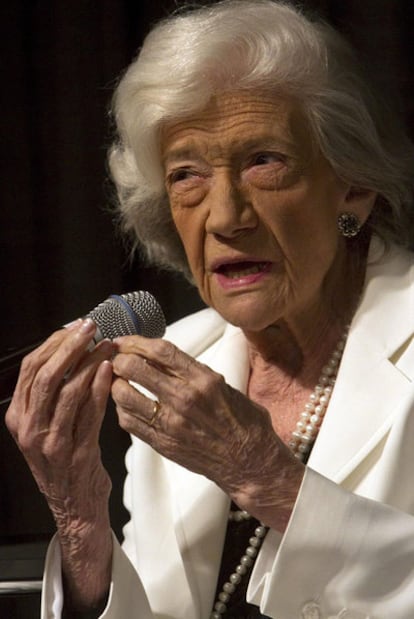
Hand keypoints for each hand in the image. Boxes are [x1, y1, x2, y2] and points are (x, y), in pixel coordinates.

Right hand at [5, 318, 113, 608]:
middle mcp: (29, 429)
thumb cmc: (64, 460)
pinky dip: (100, 387)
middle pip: (46, 375)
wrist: (75, 506)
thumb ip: (50, 394)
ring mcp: (51, 443)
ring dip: (90, 362)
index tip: (74, 326)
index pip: (29, 369)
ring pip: (68, 390)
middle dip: (70, 346)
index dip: (52, 343)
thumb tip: (71, 349)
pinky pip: (89, 412)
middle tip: (90, 328)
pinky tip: (110, 370)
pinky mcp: (76, 453)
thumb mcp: (44, 426)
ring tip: (108, 345)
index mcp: (18, 417)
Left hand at [112, 336, 304, 530]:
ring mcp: (171, 423)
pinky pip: (129, 422)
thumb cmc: (242, 421)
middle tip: (116, 358)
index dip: (136, 341)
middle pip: (136, 369)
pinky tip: (127, 404)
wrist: (250, 462)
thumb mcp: (223, 384)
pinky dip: (122, 409)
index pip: (160, 351)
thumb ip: (192, 371)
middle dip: (120, 359)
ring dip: (116, 384)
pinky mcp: (162, 443)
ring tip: (118, 381)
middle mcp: (185, 399)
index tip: (125, 340)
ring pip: (125, 395)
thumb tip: (161, 356)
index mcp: (203, 379)